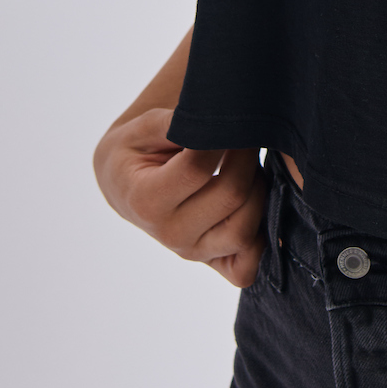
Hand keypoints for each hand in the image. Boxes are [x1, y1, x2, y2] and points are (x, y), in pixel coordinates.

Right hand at [92, 108, 263, 287]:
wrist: (125, 185)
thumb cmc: (137, 151)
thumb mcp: (143, 128)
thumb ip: (178, 123)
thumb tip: (218, 123)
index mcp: (146, 200)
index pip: (198, 168)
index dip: (222, 138)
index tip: (230, 120)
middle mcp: (169, 233)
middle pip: (230, 196)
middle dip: (246, 158)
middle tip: (246, 136)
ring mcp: (192, 252)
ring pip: (245, 230)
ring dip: (260, 191)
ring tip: (249, 167)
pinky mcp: (211, 263)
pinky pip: (246, 267)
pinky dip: (261, 240)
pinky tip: (256, 205)